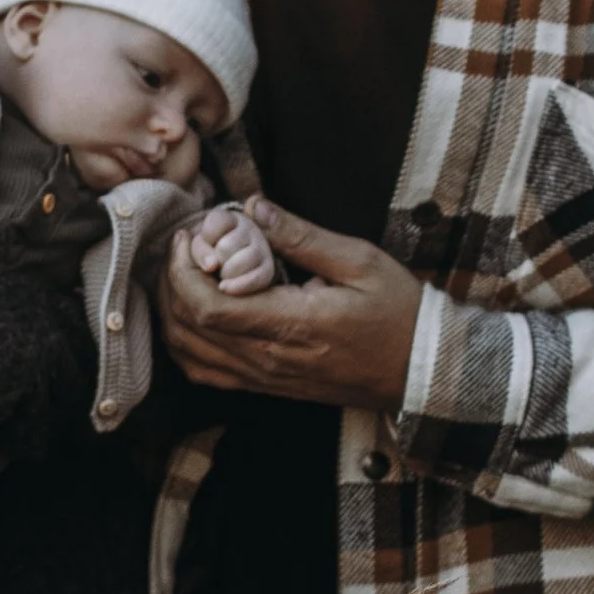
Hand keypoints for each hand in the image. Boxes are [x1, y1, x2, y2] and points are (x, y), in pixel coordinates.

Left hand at [158, 198, 425, 407]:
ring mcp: (266, 379)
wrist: (422, 368)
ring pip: (190, 356)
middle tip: (184, 247)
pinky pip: (209, 374)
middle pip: (188, 330)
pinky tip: (195, 314)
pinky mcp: (268, 387)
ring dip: (174, 313)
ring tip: (185, 274)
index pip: (208, 308)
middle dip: (171, 284)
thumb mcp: (358, 261)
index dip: (182, 271)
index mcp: (291, 325)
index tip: (189, 237)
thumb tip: (253, 207)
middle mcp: (269, 359)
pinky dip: (187, 344)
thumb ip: (300, 235)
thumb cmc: (397, 312)